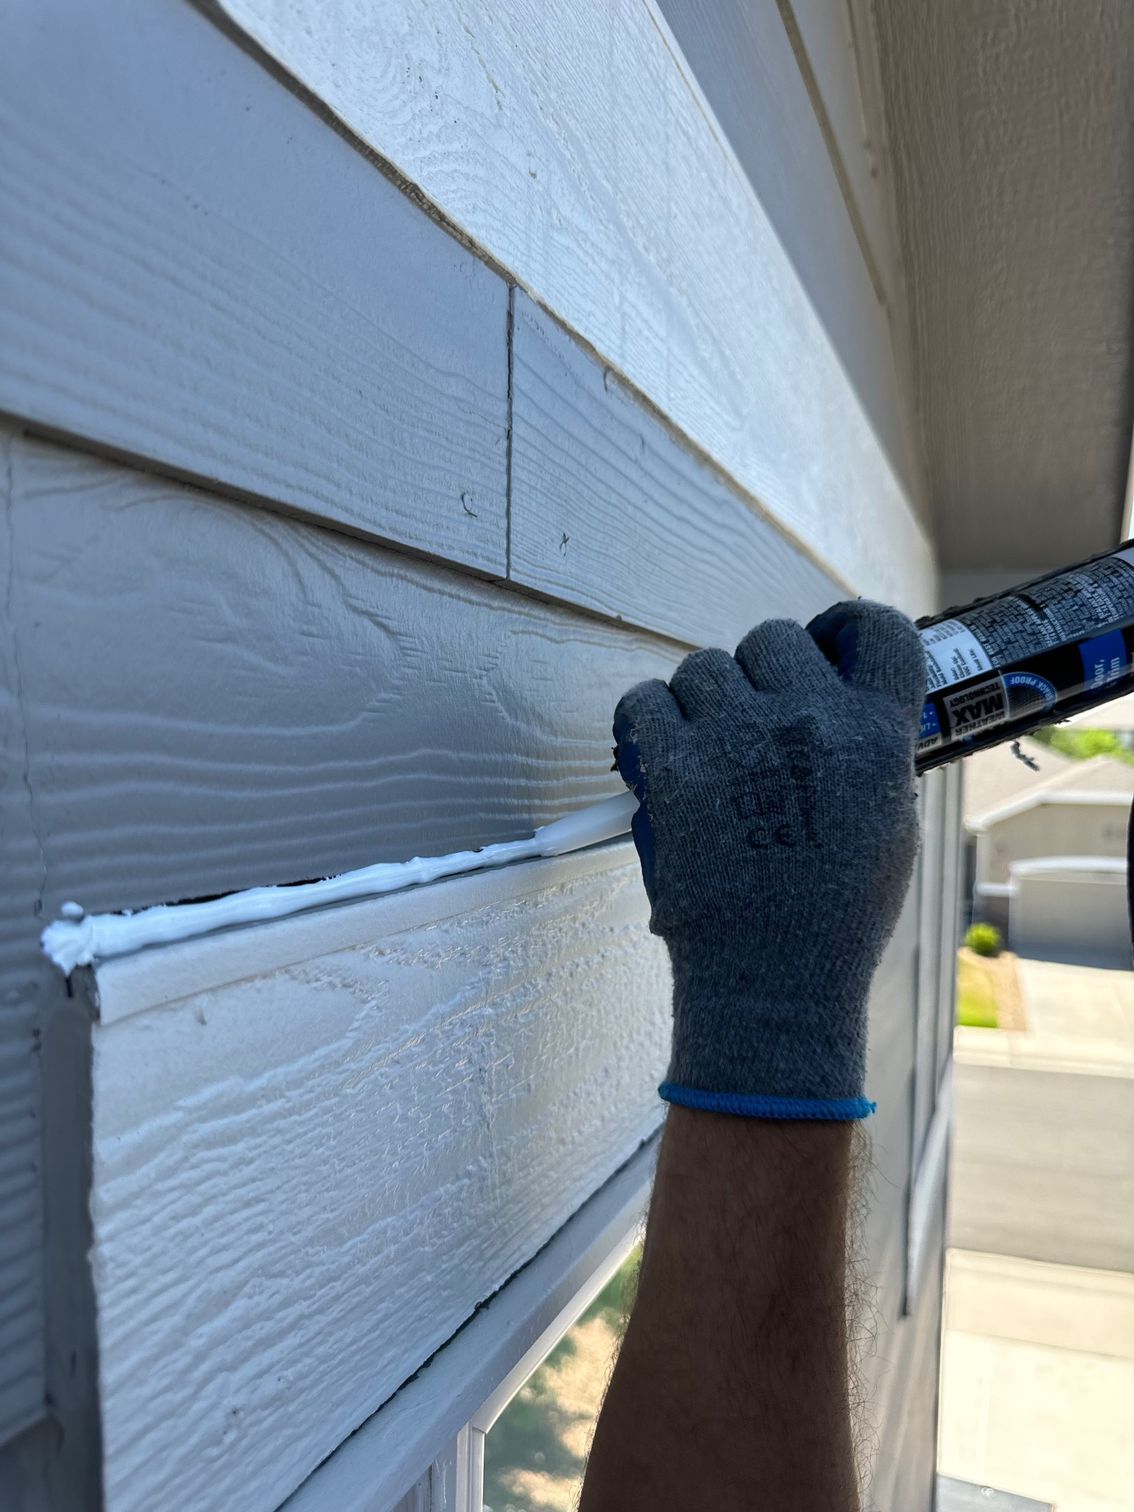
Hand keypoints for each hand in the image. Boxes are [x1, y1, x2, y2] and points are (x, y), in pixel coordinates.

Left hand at [612, 600, 924, 1118]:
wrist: (772, 983)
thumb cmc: (832, 918)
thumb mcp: (889, 826)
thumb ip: (870, 755)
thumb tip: (838, 705)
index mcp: (875, 734)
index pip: (878, 629)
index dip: (845, 625)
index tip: (825, 642)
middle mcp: (809, 721)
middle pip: (773, 638)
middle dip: (761, 673)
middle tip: (754, 722)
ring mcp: (736, 739)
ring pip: (704, 667)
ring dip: (702, 700)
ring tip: (708, 753)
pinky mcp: (673, 766)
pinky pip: (643, 700)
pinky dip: (646, 722)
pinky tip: (660, 754)